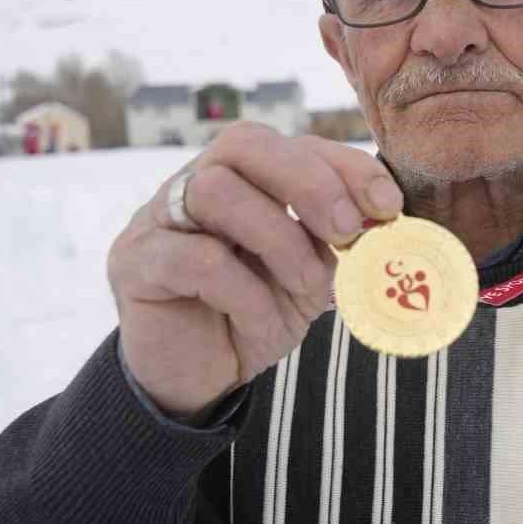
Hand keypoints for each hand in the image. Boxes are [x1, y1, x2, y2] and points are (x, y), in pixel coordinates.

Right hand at [107, 124, 403, 415]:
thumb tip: (388, 214)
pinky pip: (195, 258)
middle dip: (310, 183)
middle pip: (244, 143)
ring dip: (278, 240)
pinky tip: (259, 321)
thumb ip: (337, 239)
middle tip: (348, 232)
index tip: (388, 205)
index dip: (344, 165)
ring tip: (305, 288)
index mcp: (242, 178)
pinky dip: (244, 291)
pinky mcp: (134, 264)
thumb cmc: (256, 315)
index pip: (291, 143)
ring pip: (215, 191)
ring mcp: (156, 219)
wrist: (200, 380)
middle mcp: (193, 184)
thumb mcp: (310, 275)